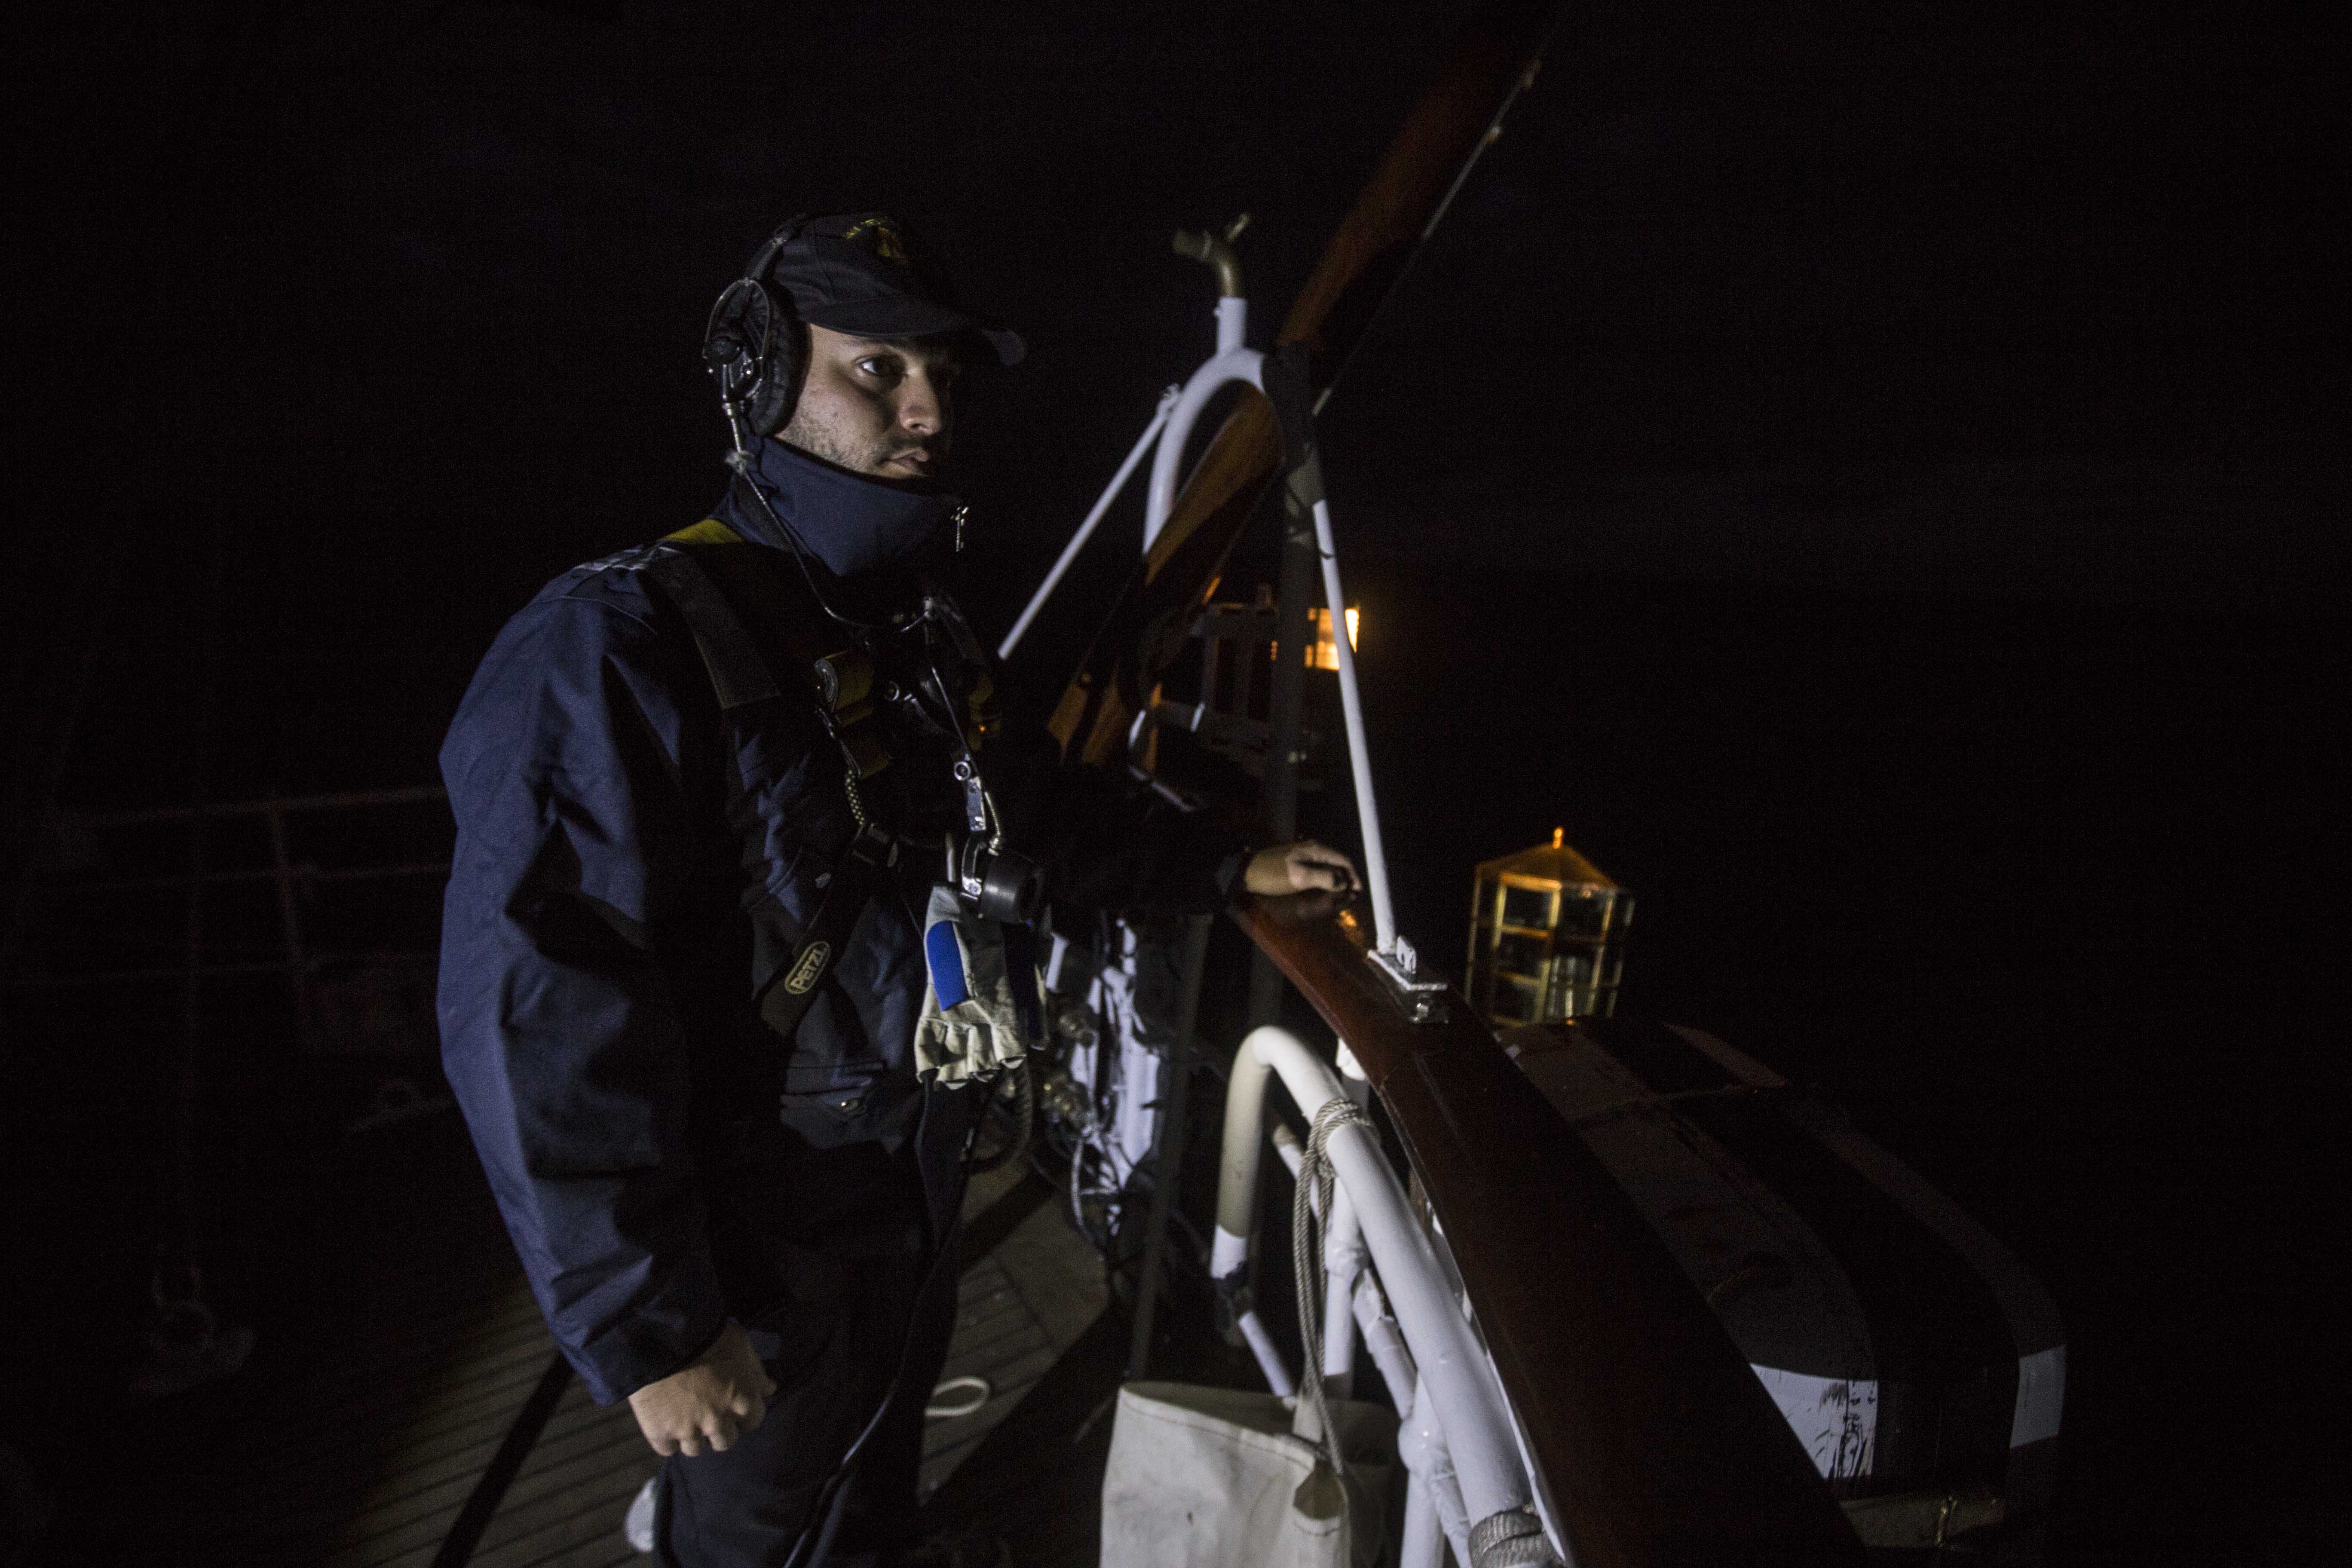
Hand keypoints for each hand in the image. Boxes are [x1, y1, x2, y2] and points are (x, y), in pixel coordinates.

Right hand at [626, 1322, 776, 1456]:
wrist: (661, 1337)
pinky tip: (665, 1422)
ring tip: (684, 1416)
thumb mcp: (740, 1344)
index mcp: (743, 1401)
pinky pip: (668, 1449)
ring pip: (696, 1449)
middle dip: (719, 1429)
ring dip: (693, 1436)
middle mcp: (719, 1421)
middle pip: (725, 1441)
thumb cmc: (707, 1336)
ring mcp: (688, 1430)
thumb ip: (756, 1370)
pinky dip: (667, 1439)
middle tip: (707, 1411)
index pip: (753, 1421)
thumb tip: (769, 1389)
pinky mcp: (660, 1433)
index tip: (732, 1404)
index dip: (743, 1413)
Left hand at [1244, 840, 1360, 896]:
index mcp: (1317, 849)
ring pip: (1329, 866)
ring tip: (1343, 895)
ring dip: (1337, 880)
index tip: (1359, 892)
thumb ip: (1324, 878)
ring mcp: (1305, 855)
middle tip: (1352, 896)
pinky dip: (1326, 880)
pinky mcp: (1298, 862)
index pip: (1344, 860)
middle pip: (1338, 863)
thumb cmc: (1274, 874)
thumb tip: (1343, 883)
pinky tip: (1326, 890)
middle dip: (1347, 878)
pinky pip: (1319, 870)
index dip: (1354, 876)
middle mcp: (1314, 849)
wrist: (1247, 871)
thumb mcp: (1300, 877)